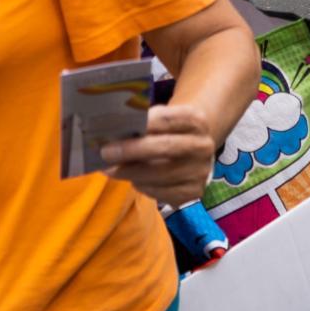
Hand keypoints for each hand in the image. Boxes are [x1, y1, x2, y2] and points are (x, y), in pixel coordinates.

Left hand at [99, 104, 216, 206]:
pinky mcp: (194, 192)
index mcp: (196, 120)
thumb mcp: (161, 120)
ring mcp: (201, 171)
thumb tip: (111, 134)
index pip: (167, 118)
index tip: (117, 125)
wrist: (192, 153)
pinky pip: (162, 192)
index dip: (142, 122)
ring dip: (131, 172)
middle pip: (165, 147)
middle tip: (106, 152)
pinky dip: (143, 186)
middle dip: (131, 150)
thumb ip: (142, 124)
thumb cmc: (167, 133)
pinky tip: (132, 180)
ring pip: (161, 174)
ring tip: (111, 169)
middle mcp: (204, 145)